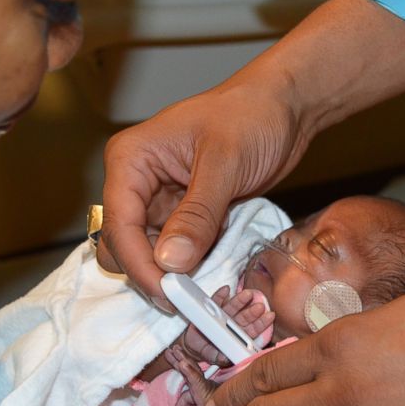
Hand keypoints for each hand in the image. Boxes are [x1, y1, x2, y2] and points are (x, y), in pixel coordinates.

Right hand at [98, 73, 311, 310]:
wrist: (285, 106)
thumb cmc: (252, 114)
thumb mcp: (224, 163)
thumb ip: (197, 214)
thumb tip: (170, 262)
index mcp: (132, 159)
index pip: (119, 224)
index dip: (139, 264)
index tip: (167, 294)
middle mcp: (138, 180)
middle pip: (125, 243)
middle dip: (151, 272)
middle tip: (185, 299)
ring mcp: (160, 198)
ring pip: (149, 252)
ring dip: (172, 272)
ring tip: (202, 290)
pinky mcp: (185, 212)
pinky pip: (177, 249)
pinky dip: (191, 264)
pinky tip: (211, 270)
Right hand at [180, 286, 274, 364]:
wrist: (193, 346)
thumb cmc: (210, 351)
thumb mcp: (216, 358)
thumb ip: (222, 358)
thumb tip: (226, 359)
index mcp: (238, 335)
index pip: (251, 329)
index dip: (261, 323)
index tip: (270, 316)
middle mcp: (232, 323)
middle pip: (244, 316)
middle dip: (252, 311)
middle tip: (260, 306)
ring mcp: (222, 315)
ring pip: (232, 307)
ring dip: (240, 300)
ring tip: (247, 294)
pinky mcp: (210, 308)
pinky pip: (216, 301)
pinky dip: (220, 295)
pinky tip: (226, 290)